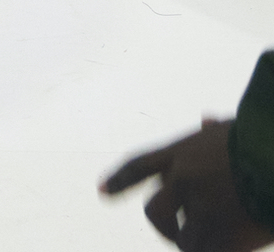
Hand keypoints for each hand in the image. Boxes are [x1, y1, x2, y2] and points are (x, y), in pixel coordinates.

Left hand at [102, 119, 273, 249]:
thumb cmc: (261, 142)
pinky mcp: (220, 233)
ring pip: (182, 240)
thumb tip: (205, 120)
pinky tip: (226, 248)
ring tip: (214, 238)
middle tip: (176, 233)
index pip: (139, 167)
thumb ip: (213, 132)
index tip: (102, 192)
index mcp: (181, 151)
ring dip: (196, 244)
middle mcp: (182, 179)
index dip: (119, 181)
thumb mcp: (232, 129)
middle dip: (164, 226)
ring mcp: (199, 207)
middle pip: (155, 212)